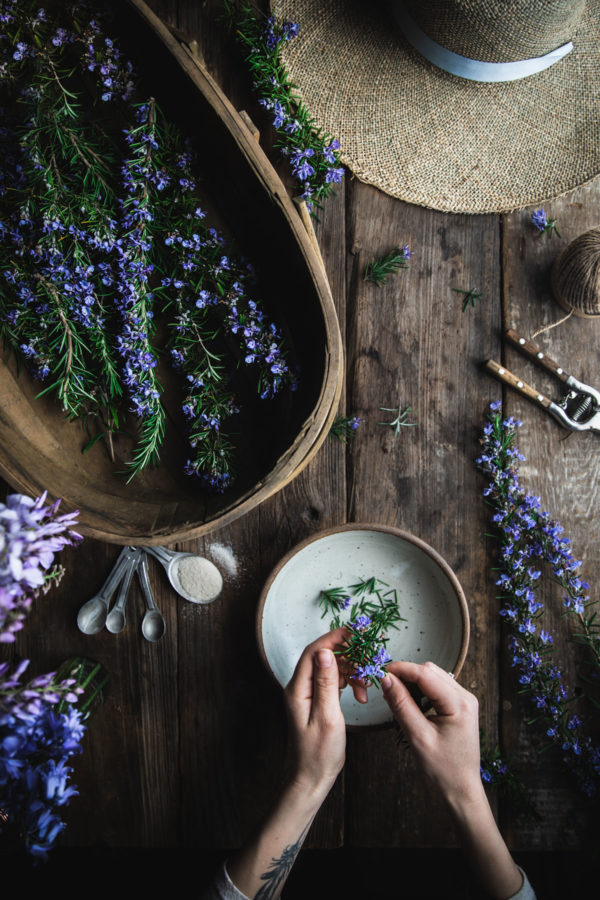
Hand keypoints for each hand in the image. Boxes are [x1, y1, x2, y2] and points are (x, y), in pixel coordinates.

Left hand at [284, 626, 359, 795]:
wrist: (310, 778)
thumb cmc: (318, 753)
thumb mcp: (327, 717)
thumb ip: (326, 683)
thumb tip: (326, 652)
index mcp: (298, 688)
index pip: (314, 652)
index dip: (333, 638)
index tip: (354, 632)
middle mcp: (301, 687)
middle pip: (323, 657)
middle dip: (347, 653)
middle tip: (368, 655)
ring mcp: (308, 694)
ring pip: (331, 669)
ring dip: (351, 671)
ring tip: (366, 684)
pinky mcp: (317, 701)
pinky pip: (334, 682)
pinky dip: (349, 684)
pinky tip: (360, 694)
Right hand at [381, 660, 481, 808]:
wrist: (461, 790)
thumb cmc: (441, 769)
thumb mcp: (417, 736)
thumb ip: (401, 704)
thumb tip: (385, 679)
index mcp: (459, 703)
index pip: (425, 673)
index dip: (400, 669)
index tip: (379, 672)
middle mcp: (465, 696)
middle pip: (429, 671)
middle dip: (406, 676)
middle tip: (386, 690)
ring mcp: (464, 700)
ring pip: (432, 677)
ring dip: (413, 683)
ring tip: (398, 701)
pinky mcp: (460, 705)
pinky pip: (437, 688)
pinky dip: (421, 691)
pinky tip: (412, 706)